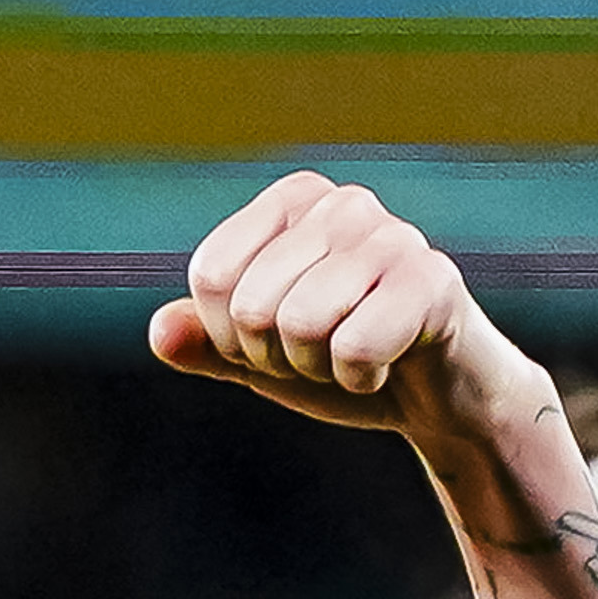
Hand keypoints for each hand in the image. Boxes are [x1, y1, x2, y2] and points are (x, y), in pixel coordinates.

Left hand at [148, 172, 535, 438]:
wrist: (438, 397)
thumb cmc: (341, 360)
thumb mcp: (260, 356)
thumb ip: (204, 344)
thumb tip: (159, 331)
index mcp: (294, 201)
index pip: (211, 275)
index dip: (229, 334)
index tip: (273, 339)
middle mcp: (344, 203)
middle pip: (250, 305)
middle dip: (275, 356)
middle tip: (321, 353)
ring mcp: (394, 236)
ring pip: (299, 324)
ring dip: (319, 369)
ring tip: (353, 356)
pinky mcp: (435, 281)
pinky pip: (354, 347)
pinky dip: (361, 379)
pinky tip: (390, 365)